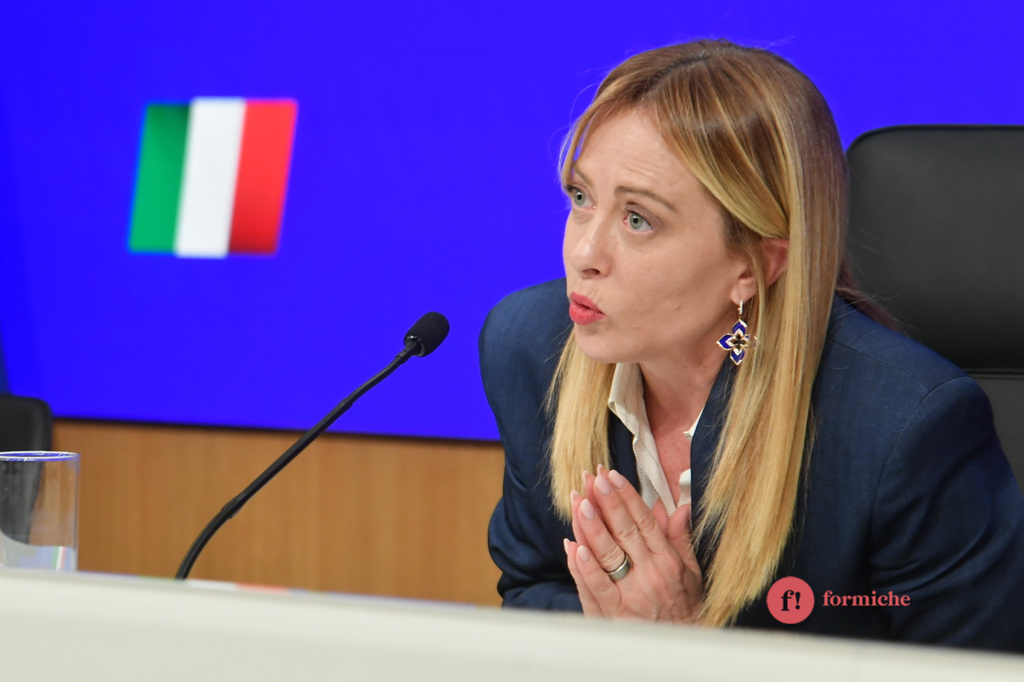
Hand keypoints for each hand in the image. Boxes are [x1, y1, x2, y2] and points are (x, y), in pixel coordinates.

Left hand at [563, 466, 702, 621]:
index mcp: (667, 561)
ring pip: (607, 556)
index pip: (645, 522)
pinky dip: (583, 566)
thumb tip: (679, 508)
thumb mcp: (690, 571)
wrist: (679, 646)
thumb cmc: (684, 606)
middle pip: (625, 532)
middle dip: (608, 503)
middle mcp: (649, 575)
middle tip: (594, 479)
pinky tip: (572, 546)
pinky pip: (595, 587)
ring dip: (592, 528)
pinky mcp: (613, 614)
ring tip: (580, 503)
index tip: (612, 476)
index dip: (627, 497)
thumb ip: (680, 538)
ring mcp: (630, 594)